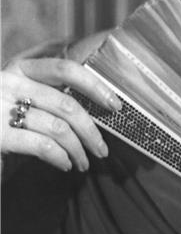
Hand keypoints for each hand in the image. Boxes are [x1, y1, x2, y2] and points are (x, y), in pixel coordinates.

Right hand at [1, 57, 120, 172]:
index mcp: (18, 68)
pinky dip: (61, 157)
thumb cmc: (0, 123)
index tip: (115, 105)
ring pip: (58, 128)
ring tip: (83, 163)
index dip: (95, 86)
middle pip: (67, 104)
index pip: (65, 69)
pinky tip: (65, 165)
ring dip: (78, 149)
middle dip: (91, 131)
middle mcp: (7, 82)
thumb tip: (95, 107)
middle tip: (102, 150)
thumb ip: (48, 97)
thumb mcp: (21, 100)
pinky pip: (43, 145)